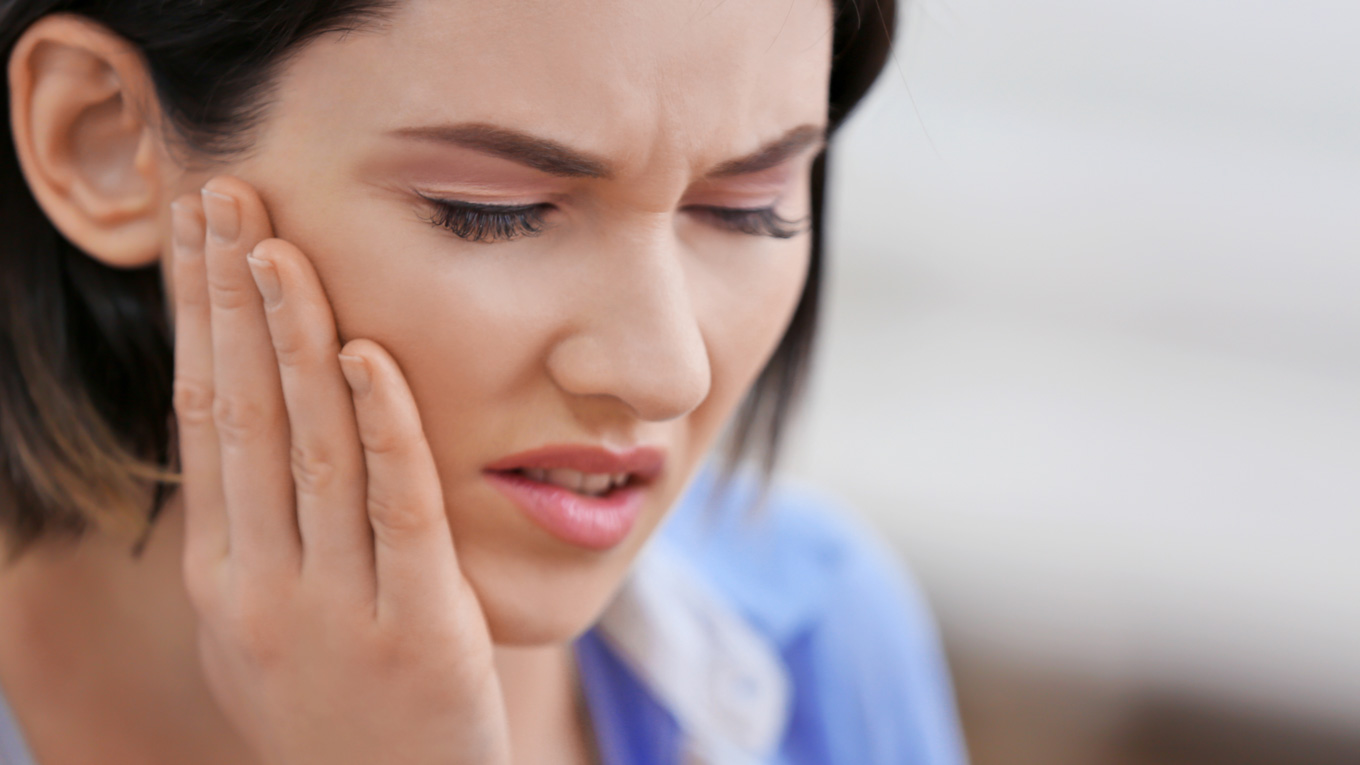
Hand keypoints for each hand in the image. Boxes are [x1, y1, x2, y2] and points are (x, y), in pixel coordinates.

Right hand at [170, 176, 510, 764]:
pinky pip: (396, 510)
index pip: (202, 419)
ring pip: (307, 448)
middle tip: (221, 189)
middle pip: (237, 414)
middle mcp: (263, 585)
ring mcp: (337, 609)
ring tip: (279, 241)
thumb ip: (262, 536)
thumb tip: (253, 429)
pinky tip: (368, 352)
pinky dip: (382, 427)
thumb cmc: (340, 715)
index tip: (194, 233)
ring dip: (290, 337)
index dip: (195, 321)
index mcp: (226, 576)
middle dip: (225, 298)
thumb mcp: (272, 629)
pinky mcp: (420, 629)